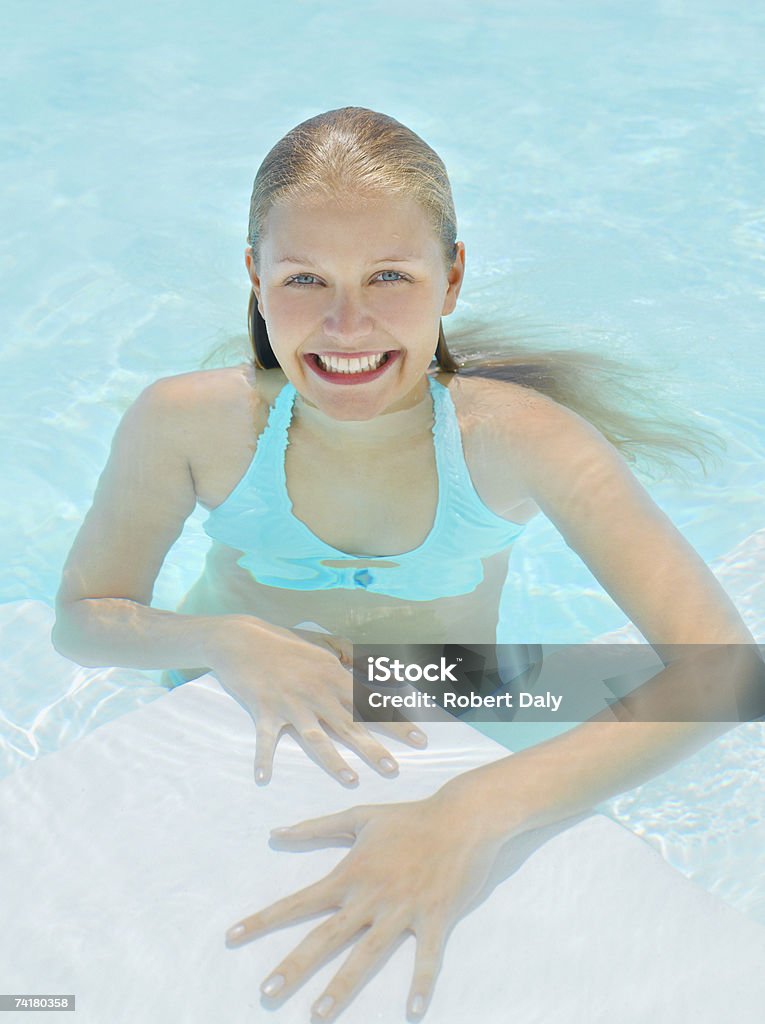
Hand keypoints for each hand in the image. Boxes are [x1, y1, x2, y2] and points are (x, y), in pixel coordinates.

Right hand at [210, 619, 427, 785]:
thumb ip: (351, 660)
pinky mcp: (264, 710)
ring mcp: (291, 702)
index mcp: (334, 676)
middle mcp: (317, 691)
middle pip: (350, 724)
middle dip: (374, 747)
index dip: (397, 721)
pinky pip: (266, 739)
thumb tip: (380, 668)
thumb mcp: (322, 647)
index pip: (372, 703)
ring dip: (333, 760)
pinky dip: (262, 758)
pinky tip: (263, 778)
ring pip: (316, 736)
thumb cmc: (284, 643)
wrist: (242, 638)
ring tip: (351, 780)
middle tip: (393, 769)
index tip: (420, 739)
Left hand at [225, 790, 504, 1019]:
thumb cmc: (409, 817)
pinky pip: (426, 957)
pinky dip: (420, 983)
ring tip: (318, 1013)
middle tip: (267, 991)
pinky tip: (413, 1013)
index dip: (264, 919)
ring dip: (342, 985)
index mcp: (350, 874)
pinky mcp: (435, 917)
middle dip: (295, 965)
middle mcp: (370, 895)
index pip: (299, 901)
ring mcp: (402, 909)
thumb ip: (316, 828)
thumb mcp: (359, 817)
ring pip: (366, 953)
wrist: (462, 816)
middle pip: (325, 935)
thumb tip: (276, 832)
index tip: (233, 935)